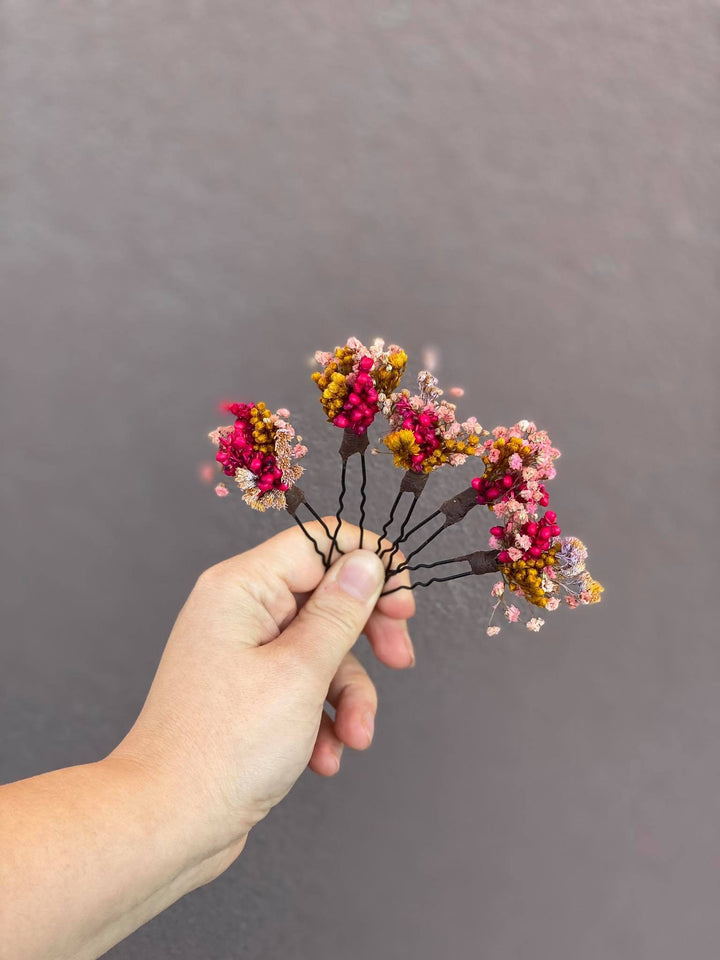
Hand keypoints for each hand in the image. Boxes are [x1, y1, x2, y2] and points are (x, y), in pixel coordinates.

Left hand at [109, 520, 414, 871]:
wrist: (167, 823)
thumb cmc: (221, 747)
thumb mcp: (300, 673)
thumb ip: (340, 612)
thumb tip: (367, 561)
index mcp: (242, 587)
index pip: (320, 543)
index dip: (370, 564)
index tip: (403, 604)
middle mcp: (240, 611)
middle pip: (327, 596)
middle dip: (368, 634)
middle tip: (400, 659)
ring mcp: (244, 653)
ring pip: (322, 650)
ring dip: (349, 695)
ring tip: (354, 738)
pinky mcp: (249, 692)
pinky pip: (304, 686)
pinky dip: (324, 719)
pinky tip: (323, 757)